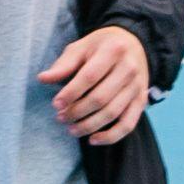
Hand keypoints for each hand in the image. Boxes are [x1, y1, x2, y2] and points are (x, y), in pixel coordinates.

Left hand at [40, 24, 151, 143]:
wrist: (132, 43)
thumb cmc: (101, 46)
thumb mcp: (81, 47)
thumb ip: (63, 65)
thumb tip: (42, 79)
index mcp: (113, 50)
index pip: (89, 76)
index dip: (71, 93)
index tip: (56, 104)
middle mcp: (129, 68)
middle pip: (101, 97)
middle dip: (77, 112)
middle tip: (61, 118)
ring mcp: (137, 86)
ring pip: (113, 113)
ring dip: (89, 125)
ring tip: (71, 129)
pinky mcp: (141, 100)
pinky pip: (128, 124)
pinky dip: (111, 136)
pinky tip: (93, 139)